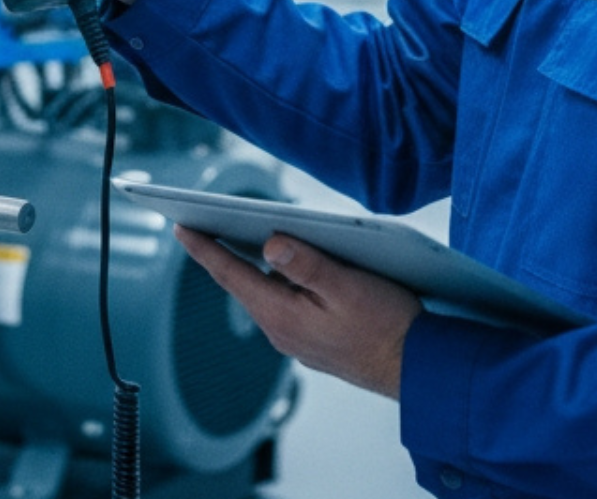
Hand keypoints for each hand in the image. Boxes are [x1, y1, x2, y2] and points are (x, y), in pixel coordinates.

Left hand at [175, 226, 420, 400]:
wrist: (417, 370)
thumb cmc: (388, 328)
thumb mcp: (347, 286)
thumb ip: (306, 264)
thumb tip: (269, 243)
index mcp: (282, 316)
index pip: (231, 274)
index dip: (204, 248)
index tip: (179, 227)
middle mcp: (282, 331)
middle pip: (242, 283)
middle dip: (220, 253)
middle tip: (198, 225)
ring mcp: (297, 339)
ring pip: (266, 293)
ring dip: (251, 267)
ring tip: (236, 237)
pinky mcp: (313, 340)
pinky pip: (285, 304)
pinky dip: (278, 282)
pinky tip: (286, 268)